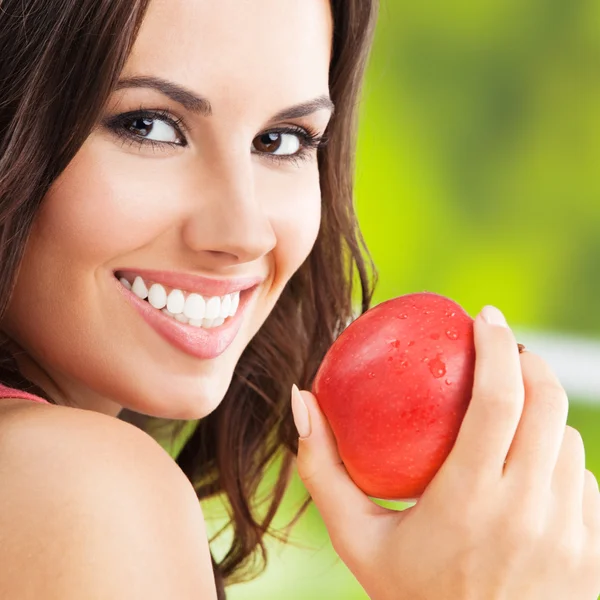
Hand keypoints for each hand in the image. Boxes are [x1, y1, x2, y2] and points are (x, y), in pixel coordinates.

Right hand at [293, 306, 599, 599]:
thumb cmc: (411, 598)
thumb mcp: (356, 539)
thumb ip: (322, 468)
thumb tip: (300, 399)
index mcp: (472, 501)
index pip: (500, 398)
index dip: (498, 345)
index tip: (484, 318)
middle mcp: (532, 513)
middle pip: (548, 404)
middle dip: (529, 361)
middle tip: (503, 347)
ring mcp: (572, 535)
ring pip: (569, 440)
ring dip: (542, 412)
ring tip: (507, 414)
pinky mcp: (593, 553)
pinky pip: (582, 480)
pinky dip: (557, 458)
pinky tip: (526, 472)